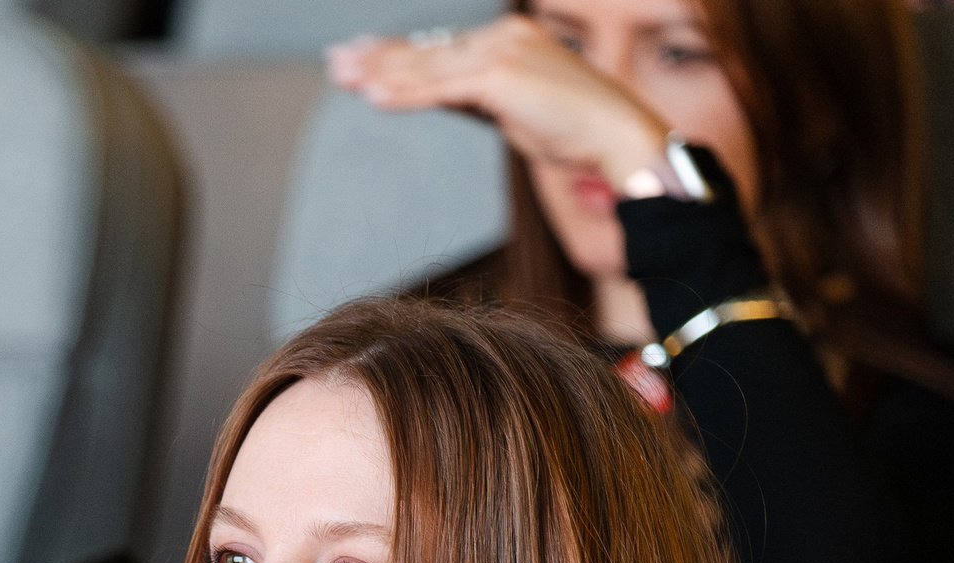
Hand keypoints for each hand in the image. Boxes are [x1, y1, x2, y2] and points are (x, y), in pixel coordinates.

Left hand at [329, 16, 671, 186]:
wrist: (616, 134)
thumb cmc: (575, 130)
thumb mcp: (516, 109)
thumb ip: (478, 101)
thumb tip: (446, 101)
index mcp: (507, 39)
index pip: (441, 47)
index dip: (399, 54)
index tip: (365, 56)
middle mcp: (501, 37)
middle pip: (427, 50)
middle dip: (378, 57)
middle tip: (337, 60)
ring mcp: (500, 53)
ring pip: (427, 66)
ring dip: (381, 73)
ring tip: (344, 75)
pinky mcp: (499, 77)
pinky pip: (441, 89)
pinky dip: (405, 95)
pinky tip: (374, 98)